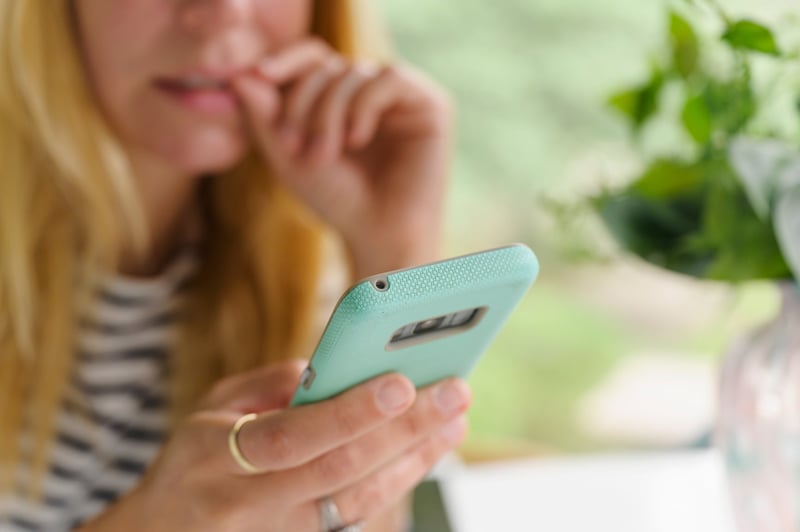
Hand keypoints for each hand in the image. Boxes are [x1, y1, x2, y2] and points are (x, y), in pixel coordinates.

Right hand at [79, 361, 469, 531]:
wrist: (166, 531)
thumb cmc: (194, 455)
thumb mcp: (212, 406)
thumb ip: (270, 385)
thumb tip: (334, 370)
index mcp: (217, 454)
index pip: (294, 435)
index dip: (349, 412)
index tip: (400, 382)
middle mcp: (252, 501)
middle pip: (342, 468)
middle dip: (405, 429)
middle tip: (455, 391)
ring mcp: (281, 530)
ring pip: (361, 497)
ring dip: (416, 456)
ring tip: (455, 418)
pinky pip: (360, 512)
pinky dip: (399, 477)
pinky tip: (429, 448)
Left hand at [232, 39, 453, 276]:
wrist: (380, 235)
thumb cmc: (339, 201)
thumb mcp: (290, 157)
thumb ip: (264, 116)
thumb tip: (240, 75)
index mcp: (346, 98)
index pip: (316, 58)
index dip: (287, 60)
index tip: (260, 75)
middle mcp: (376, 93)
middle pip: (330, 66)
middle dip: (303, 104)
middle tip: (294, 147)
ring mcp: (405, 98)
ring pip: (355, 72)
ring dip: (329, 112)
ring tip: (325, 155)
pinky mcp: (431, 105)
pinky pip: (389, 79)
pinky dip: (363, 105)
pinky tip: (357, 139)